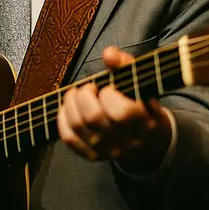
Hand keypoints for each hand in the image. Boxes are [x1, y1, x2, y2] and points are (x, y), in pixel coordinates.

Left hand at [58, 46, 172, 172]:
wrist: (146, 138)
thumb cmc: (139, 103)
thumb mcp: (139, 82)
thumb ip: (125, 64)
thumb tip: (109, 53)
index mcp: (143, 122)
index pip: (122, 112)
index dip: (109, 95)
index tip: (108, 88)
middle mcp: (127, 140)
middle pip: (94, 118)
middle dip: (84, 95)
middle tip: (88, 88)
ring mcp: (109, 150)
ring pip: (78, 126)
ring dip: (70, 103)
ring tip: (76, 93)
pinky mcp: (93, 156)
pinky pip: (69, 138)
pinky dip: (63, 119)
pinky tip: (68, 108)